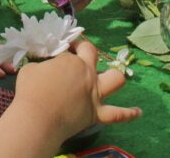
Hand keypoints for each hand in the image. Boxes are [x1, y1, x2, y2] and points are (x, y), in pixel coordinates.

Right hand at [13, 39, 139, 136]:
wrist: (37, 118)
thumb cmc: (30, 91)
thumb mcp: (31, 69)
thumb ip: (42, 66)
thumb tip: (45, 68)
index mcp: (71, 61)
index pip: (68, 51)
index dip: (61, 51)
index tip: (55, 54)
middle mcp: (87, 73)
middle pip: (93, 54)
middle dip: (85, 51)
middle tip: (75, 54)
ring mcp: (95, 94)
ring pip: (115, 80)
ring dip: (114, 76)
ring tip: (110, 76)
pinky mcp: (97, 114)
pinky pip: (118, 114)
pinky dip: (129, 113)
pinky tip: (138, 112)